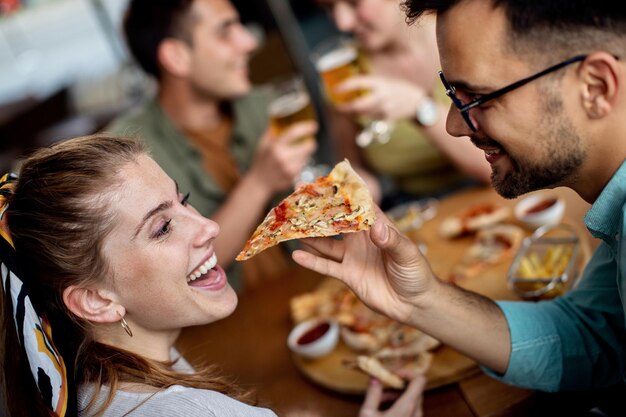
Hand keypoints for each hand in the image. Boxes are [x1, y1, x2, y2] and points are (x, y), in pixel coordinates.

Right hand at [248, 121, 317, 193]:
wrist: (259, 183)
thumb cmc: (260, 161)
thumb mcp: (262, 144)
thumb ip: (271, 131)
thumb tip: (279, 117)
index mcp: (274, 146)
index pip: (294, 132)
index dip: (306, 127)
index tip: (313, 125)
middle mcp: (283, 157)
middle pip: (307, 146)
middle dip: (311, 143)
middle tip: (310, 140)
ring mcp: (289, 169)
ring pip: (307, 157)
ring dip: (306, 153)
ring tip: (299, 152)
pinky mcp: (293, 177)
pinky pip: (303, 166)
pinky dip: (301, 162)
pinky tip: (294, 162)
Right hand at [292, 206, 435, 322]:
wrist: (414, 304)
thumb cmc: (416, 273)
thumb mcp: (407, 254)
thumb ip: (392, 241)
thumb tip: (377, 228)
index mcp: (378, 226)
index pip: (358, 205)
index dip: (344, 193)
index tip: (327, 181)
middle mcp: (362, 239)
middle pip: (337, 221)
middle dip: (320, 211)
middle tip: (299, 199)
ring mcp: (353, 256)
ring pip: (326, 243)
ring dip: (311, 235)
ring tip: (292, 225)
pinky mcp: (347, 274)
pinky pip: (326, 266)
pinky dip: (311, 261)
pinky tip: (296, 255)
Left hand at [335, 75, 425, 120]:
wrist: (416, 102)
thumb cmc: (397, 89)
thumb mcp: (385, 81)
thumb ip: (370, 83)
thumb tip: (349, 84)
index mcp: (381, 83)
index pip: (360, 82)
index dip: (346, 85)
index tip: (336, 88)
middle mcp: (382, 96)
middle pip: (359, 105)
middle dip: (346, 107)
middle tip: (337, 106)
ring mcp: (385, 109)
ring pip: (362, 113)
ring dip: (352, 113)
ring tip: (344, 109)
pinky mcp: (386, 118)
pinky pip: (369, 118)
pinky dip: (361, 116)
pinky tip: (357, 114)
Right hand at [359, 375, 425, 416]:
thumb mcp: (367, 414)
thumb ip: (372, 393)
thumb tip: (374, 378)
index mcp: (407, 408)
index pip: (420, 380)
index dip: (407, 372)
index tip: (392, 373)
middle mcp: (416, 415)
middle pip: (415, 391)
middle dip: (398, 386)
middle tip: (382, 386)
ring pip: (413, 403)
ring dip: (398, 397)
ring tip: (379, 400)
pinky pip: (410, 413)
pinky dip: (400, 407)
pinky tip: (383, 412)